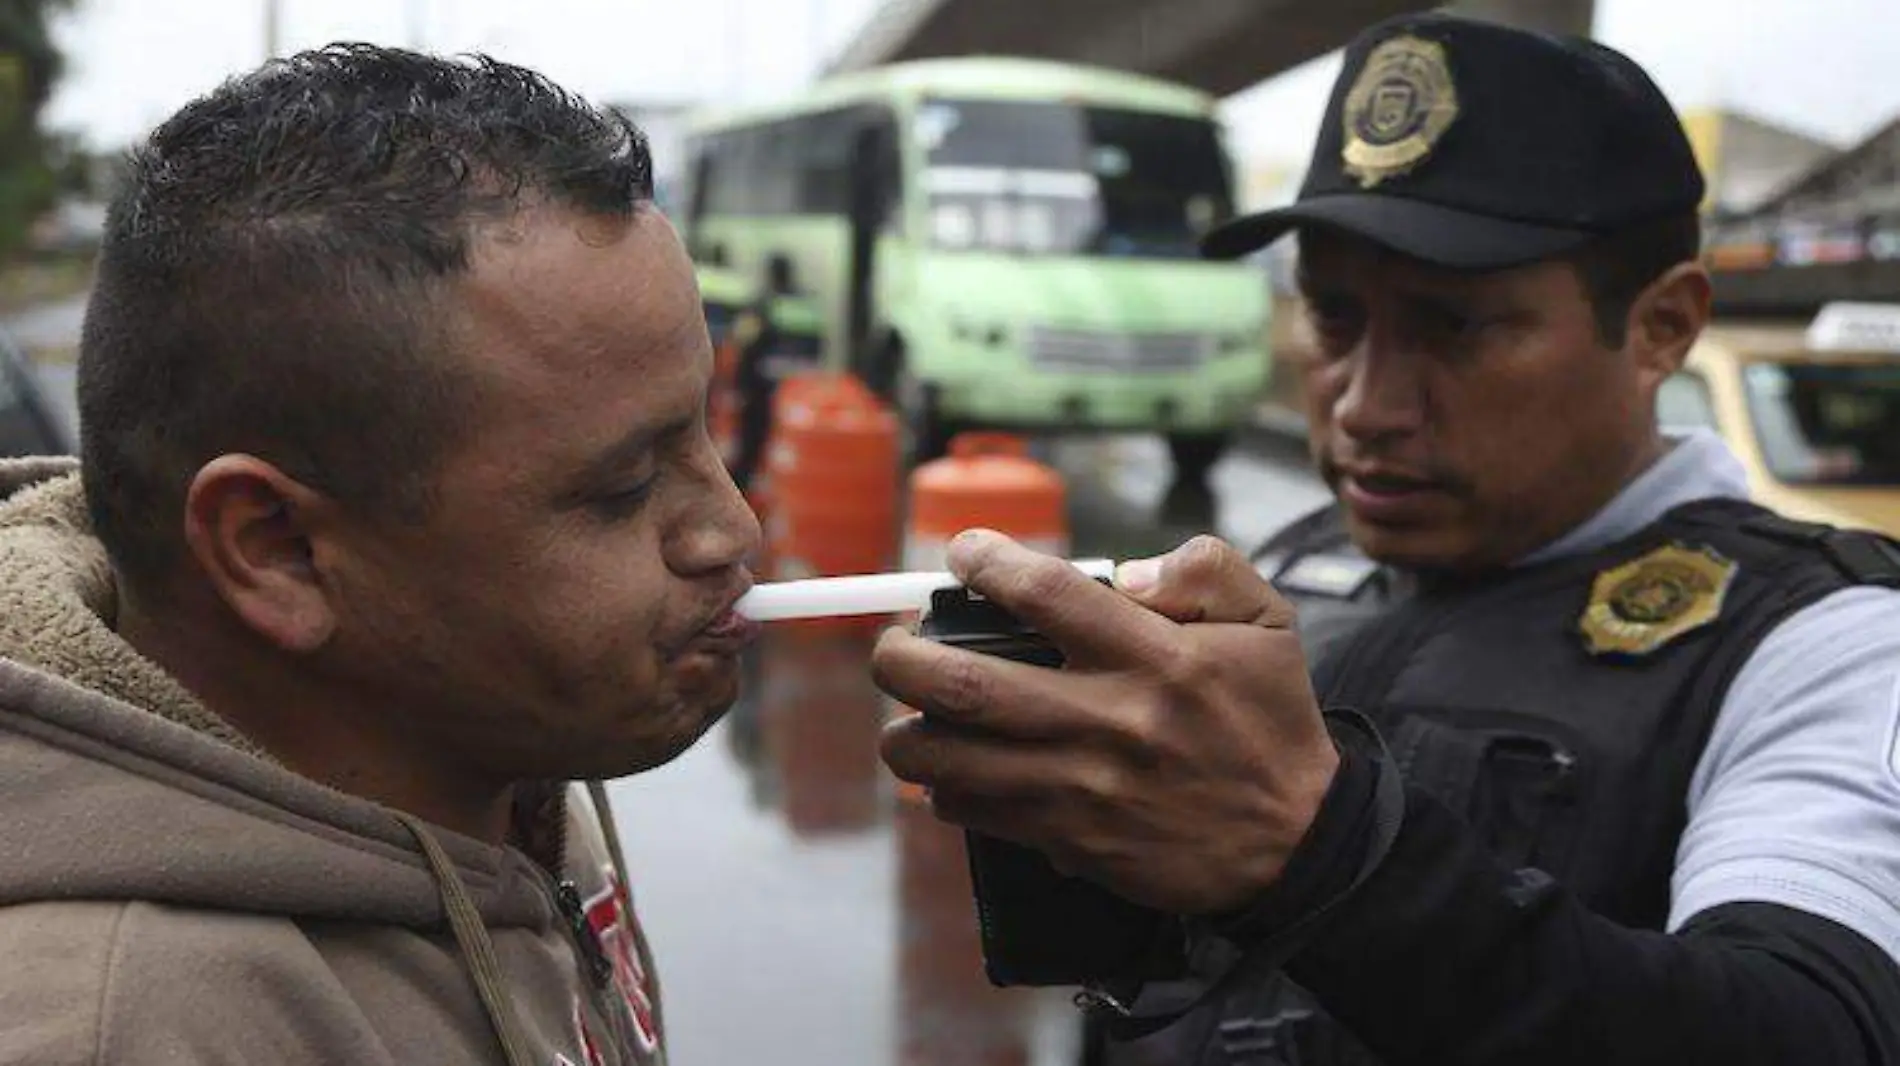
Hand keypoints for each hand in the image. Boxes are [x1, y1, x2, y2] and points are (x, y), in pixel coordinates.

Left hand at [873, 530, 1338, 914]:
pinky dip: (945, 787)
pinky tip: (947, 770)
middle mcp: (1111, 720)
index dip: (986, 564)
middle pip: (967, 682)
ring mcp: (1085, 787)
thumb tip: (1125, 572)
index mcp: (1157, 657)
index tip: (963, 554)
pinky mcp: (1073, 840)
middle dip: (903, 657)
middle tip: (892, 645)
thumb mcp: (1268, 622)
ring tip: (904, 713)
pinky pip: (978, 811)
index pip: (1047, 594)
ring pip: (954, 758)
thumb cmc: (1270, 722)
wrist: (1296, 843)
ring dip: (906, 734)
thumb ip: (1206, 569)